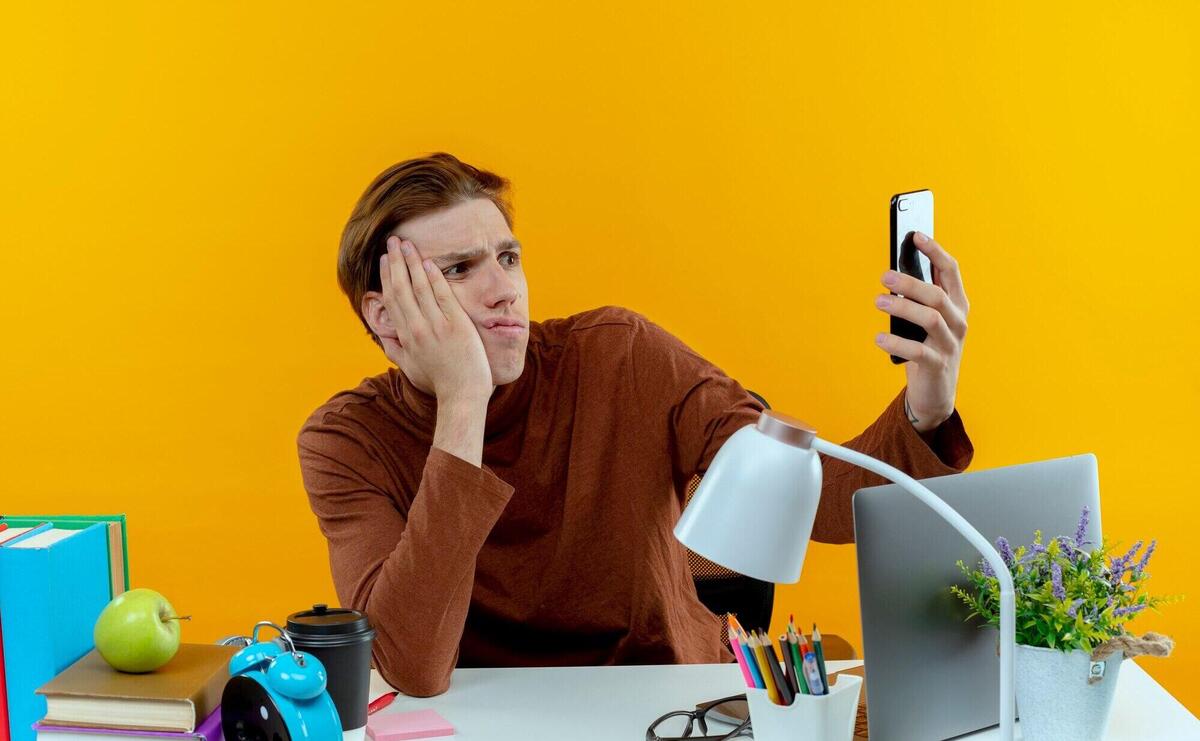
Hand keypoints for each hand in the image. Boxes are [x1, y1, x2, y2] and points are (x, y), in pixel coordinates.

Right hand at [377, 236, 492, 404]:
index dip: (387, 277)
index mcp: (405, 336)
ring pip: (419, 287)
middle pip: (401, 287)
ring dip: (412, 262)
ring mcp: (436, 325)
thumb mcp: (410, 369)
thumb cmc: (439, 383)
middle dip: (396, 261)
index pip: (392, 300)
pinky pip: (442, 295)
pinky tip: (429, 262)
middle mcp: (417, 328)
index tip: (386, 260)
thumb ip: (395, 351)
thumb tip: (383, 338)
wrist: (462, 394)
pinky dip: (434, 278)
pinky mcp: (456, 324)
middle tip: (393, 241)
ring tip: (408, 244)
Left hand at [873, 231, 968, 431]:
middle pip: (938, 295)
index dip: (935, 251)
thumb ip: (919, 299)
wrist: (936, 393)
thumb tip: (893, 274)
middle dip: (911, 282)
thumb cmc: (927, 347)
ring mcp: (950, 344)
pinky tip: (879, 337)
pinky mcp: (937, 366)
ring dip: (903, 307)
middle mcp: (958, 322)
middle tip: (884, 275)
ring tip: (878, 301)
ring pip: (931, 319)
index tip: (916, 235)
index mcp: (957, 305)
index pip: (951, 271)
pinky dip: (897, 342)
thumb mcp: (927, 321)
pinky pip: (918, 351)